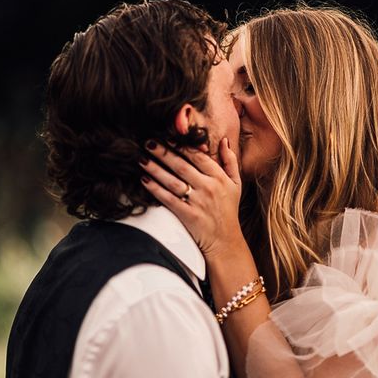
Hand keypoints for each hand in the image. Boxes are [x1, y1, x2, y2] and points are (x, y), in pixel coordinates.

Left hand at [140, 139, 246, 258]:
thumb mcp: (236, 184)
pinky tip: (144, 180)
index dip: (182, 145)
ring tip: (141, 159)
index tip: (168, 136)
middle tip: (148, 142)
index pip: (199, 156)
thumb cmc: (229, 211)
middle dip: (163, 152)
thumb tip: (224, 140)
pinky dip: (156, 189)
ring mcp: (198, 202)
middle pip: (182, 166)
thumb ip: (231, 161)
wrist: (226, 242)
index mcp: (220, 178)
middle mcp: (209, 187)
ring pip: (172, 181)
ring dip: (155, 169)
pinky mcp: (188, 215)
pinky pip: (168, 199)